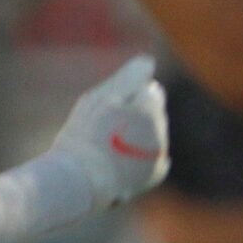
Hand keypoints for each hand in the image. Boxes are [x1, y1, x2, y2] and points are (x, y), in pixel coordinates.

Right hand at [54, 54, 167, 207]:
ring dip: (138, 135)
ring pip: (154, 134)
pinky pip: (157, 158)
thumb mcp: (99, 99)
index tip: (109, 108)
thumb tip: (149, 61)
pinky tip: (126, 159)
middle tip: (106, 128)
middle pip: (153, 112)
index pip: (149, 91)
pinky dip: (143, 155)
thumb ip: (128, 78)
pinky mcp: (157, 173)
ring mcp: (160, 153)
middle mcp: (159, 131)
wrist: (81, 180)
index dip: (127, 97)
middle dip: (135, 114)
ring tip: (110, 146)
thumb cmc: (85, 136)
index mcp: (149, 109)